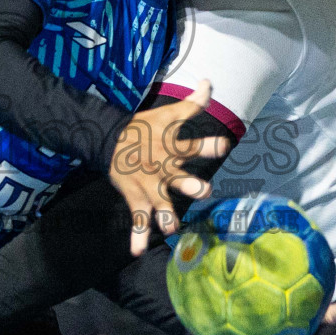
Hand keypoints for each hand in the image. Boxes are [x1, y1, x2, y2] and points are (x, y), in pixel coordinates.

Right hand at [109, 79, 230, 254]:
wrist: (111, 140)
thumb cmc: (146, 128)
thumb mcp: (168, 114)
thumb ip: (193, 103)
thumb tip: (209, 82)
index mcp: (173, 148)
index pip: (195, 145)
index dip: (210, 144)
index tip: (224, 144)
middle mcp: (164, 168)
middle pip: (179, 178)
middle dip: (189, 184)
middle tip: (201, 190)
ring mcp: (149, 185)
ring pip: (159, 202)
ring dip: (165, 214)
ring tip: (171, 227)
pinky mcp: (136, 197)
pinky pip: (138, 219)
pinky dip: (137, 236)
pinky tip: (136, 252)